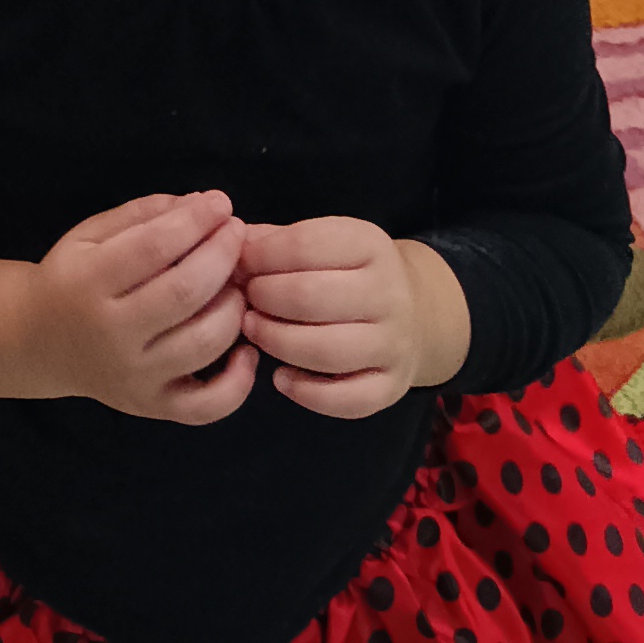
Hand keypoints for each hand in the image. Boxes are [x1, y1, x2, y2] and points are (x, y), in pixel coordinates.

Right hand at [22, 189, 253, 425]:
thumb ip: (143, 214)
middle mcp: (111, 335)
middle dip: (222, 255)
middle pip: (184, 293)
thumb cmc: (72, 278)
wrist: (39, 342)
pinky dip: (239, 383)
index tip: (220, 204)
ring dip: (235, 307)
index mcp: (88, 283)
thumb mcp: (90, 235)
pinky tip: (246, 349)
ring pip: (203, 344)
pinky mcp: (152, 406)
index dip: (195, 221)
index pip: (153, 247)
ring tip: (237, 283)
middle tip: (237, 233)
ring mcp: (134, 377)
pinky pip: (208, 407)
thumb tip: (203, 202)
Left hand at [234, 218, 467, 419]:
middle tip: (245, 301)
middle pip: (310, 298)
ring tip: (254, 332)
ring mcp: (394, 343)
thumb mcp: (320, 242)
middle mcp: (390, 293)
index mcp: (370, 245)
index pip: (304, 245)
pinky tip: (281, 378)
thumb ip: (272, 243)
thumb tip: (230, 249)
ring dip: (277, 342)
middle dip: (264, 299)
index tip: (238, 265)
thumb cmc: (346, 273)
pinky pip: (347, 399)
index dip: (259, 257)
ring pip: (326, 350)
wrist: (413, 312)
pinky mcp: (392, 386)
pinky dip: (306, 394)